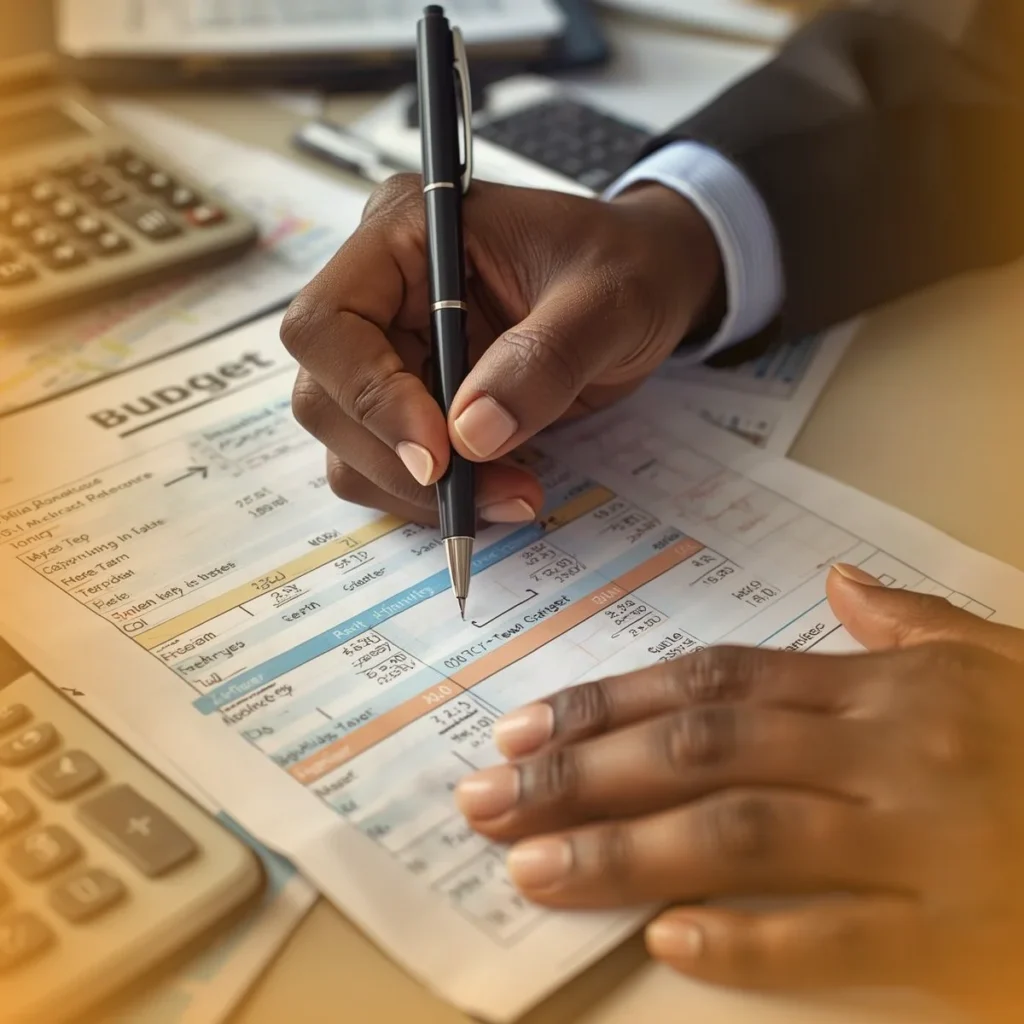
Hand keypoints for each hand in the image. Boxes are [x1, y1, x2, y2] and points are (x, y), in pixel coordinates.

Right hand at [281, 175, 720, 524]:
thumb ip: (543, 359)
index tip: (439, 454)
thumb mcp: (609, 300)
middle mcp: (381, 293)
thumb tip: (471, 435)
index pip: (328, 322)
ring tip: (516, 493)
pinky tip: (502, 490)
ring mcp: (391, 351)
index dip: (369, 395)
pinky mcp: (413, 401)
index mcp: (405, 235)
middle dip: (402, 461)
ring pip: (350, 445)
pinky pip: (389, 467)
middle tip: (495, 491)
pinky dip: (436, 497)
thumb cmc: (627, 267)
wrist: (647, 285)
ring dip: (421, 492)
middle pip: (326, 397)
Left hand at [456, 565, 1023, 1020]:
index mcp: (884, 686)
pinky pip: (842, 936)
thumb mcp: (1003, 659)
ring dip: (625, 853)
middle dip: (582, 773)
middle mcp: (886, 749)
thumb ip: (912, 624)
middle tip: (489, 795)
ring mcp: (924, 838)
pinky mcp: (966, 931)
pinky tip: (672, 944)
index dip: (613, 703)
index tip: (528, 722)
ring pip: (742, 835)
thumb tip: (843, 586)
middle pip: (701, 749)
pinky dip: (753, 942)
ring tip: (531, 866)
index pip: (714, 682)